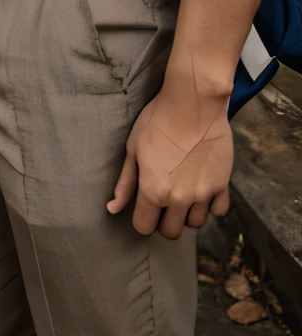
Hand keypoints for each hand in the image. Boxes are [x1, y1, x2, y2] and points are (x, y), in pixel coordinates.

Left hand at [107, 86, 232, 238]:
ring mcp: (203, 193)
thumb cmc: (158, 121)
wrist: (193, 103)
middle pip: (171, 232)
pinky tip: (203, 188)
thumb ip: (125, 183)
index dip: (142, 218)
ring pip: (195, 223)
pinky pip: (218, 210)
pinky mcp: (222, 184)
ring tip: (183, 192)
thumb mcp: (134, 148)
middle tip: (164, 201)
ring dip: (187, 213)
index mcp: (153, 191)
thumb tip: (113, 209)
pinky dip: (210, 205)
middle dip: (164, 221)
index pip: (144, 227)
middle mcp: (179, 198)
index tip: (144, 206)